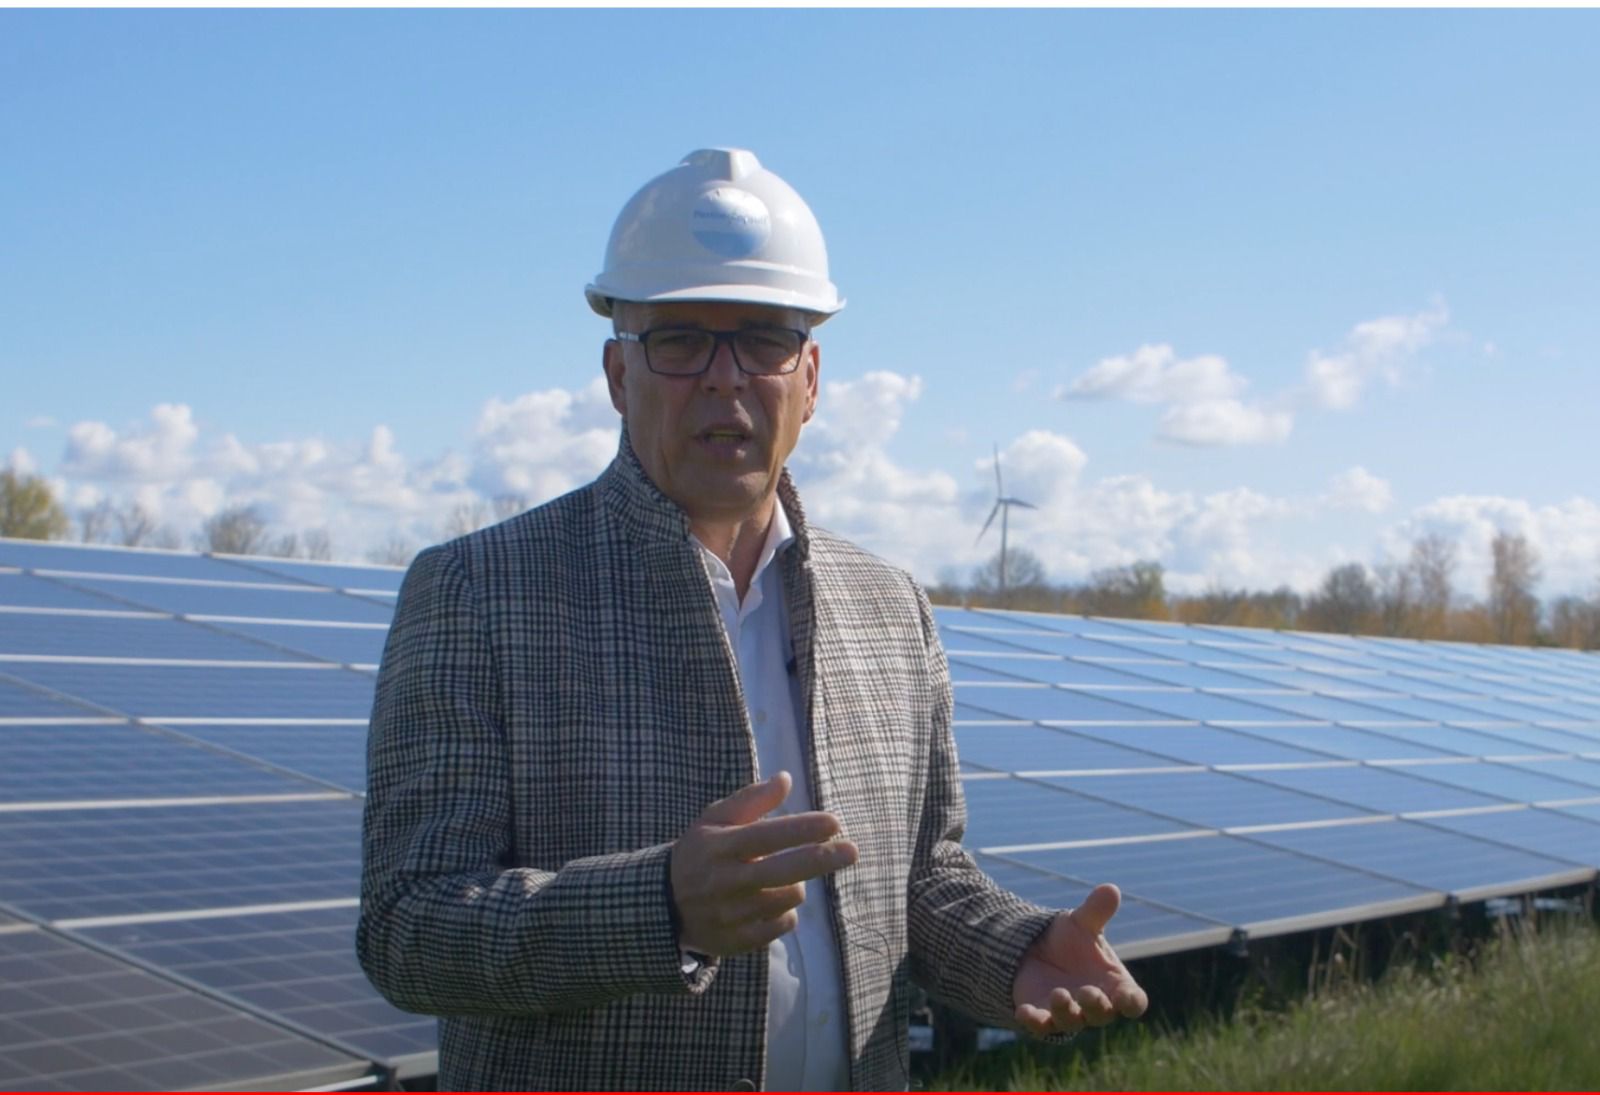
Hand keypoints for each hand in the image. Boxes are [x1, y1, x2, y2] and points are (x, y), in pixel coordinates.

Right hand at [670, 771, 858, 956]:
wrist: (663, 905)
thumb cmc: (700, 852)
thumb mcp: (714, 819)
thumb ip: (751, 800)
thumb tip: (786, 778)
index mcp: (720, 846)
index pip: (767, 836)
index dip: (802, 829)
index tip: (834, 822)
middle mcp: (725, 881)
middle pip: (783, 872)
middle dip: (822, 859)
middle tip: (852, 851)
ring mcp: (731, 914)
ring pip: (788, 898)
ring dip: (796, 883)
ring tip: (783, 876)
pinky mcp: (737, 940)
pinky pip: (782, 924)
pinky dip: (785, 911)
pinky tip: (772, 901)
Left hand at [1012, 883, 1148, 1036]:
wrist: (1036, 949)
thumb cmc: (1070, 940)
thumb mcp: (1082, 922)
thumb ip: (1097, 910)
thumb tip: (1111, 888)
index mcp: (1115, 985)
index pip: (1133, 1001)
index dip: (1131, 1002)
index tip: (1127, 998)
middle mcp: (1095, 1005)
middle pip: (1102, 1015)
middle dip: (1096, 1006)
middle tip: (1088, 991)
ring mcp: (1069, 1013)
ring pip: (1072, 1022)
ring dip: (1067, 1012)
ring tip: (1059, 994)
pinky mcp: (1043, 1016)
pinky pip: (1040, 1026)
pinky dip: (1034, 1022)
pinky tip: (1024, 1012)